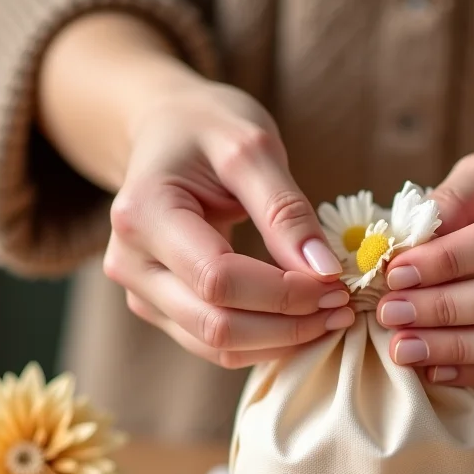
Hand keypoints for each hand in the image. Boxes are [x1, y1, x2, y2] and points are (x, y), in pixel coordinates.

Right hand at [103, 79, 352, 368]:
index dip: (284, 293)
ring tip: (331, 317)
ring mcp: (142, 292)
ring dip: (281, 341)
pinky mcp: (161, 308)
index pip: (218, 278)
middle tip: (343, 308)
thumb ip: (286, 210)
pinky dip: (264, 342)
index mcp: (143, 214)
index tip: (337, 285)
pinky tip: (302, 321)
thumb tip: (324, 272)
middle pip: (215, 324)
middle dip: (289, 325)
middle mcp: (131, 263)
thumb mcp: (252, 148)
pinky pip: (216, 344)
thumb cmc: (207, 128)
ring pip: (216, 345)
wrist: (166, 132)